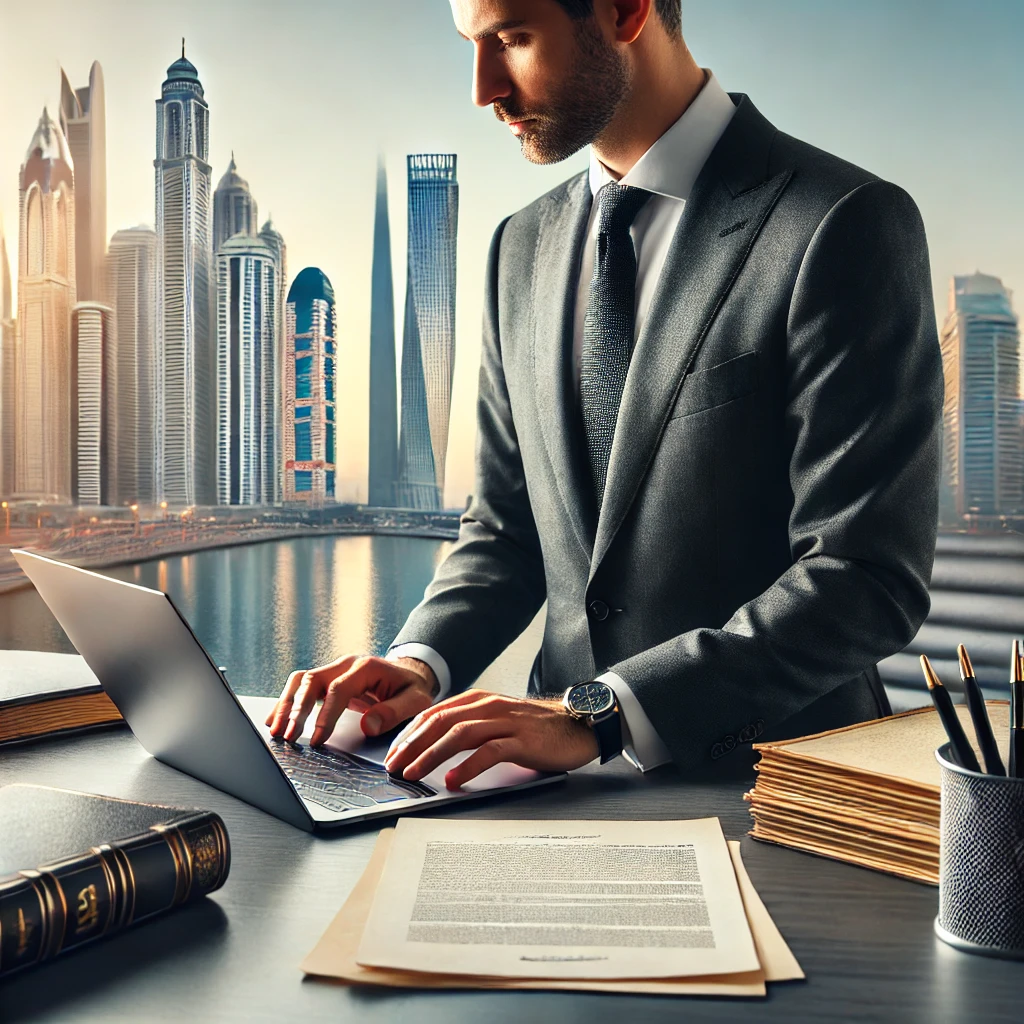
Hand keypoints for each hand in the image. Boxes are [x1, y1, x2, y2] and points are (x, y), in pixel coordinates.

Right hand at [265, 655, 437, 745]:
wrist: (410, 674)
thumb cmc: (412, 688)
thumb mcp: (416, 700)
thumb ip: (394, 712)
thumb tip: (368, 726)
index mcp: (366, 667)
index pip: (338, 689)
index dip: (325, 715)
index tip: (317, 739)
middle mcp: (346, 665)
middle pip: (312, 680)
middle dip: (297, 709)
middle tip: (288, 736)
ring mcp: (335, 670)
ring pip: (301, 680)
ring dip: (286, 704)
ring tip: (275, 729)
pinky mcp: (328, 679)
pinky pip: (302, 685)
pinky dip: (287, 701)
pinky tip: (276, 719)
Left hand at [383, 690, 599, 789]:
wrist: (577, 724)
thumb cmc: (535, 728)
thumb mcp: (497, 720)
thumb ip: (470, 726)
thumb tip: (434, 747)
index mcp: (478, 700)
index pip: (434, 713)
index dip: (409, 733)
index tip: (393, 753)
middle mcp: (488, 706)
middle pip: (440, 722)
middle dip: (412, 745)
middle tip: (394, 766)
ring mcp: (505, 721)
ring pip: (459, 734)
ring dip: (432, 755)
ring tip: (414, 773)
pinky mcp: (522, 740)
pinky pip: (490, 751)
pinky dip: (469, 766)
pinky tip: (454, 780)